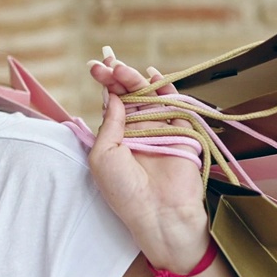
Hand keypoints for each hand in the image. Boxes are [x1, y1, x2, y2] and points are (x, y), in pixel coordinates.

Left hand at [87, 48, 209, 271]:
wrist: (159, 212)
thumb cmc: (124, 190)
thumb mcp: (103, 155)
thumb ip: (109, 124)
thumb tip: (112, 95)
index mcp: (116, 139)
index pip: (111, 105)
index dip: (105, 85)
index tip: (95, 67)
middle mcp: (137, 132)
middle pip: (128, 97)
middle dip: (118, 78)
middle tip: (107, 64)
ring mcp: (159, 131)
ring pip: (148, 97)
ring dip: (136, 81)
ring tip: (123, 69)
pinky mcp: (181, 132)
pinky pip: (174, 106)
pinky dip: (166, 89)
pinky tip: (155, 75)